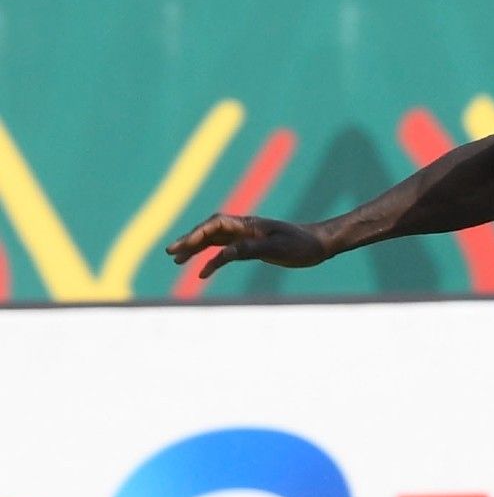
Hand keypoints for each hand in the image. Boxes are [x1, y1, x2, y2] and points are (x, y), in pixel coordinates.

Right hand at [165, 214, 332, 279]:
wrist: (319, 244)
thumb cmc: (301, 244)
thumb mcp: (277, 248)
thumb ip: (249, 249)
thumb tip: (223, 253)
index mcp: (249, 225)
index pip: (216, 225)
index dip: (197, 234)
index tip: (183, 247)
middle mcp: (244, 228)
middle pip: (210, 231)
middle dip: (190, 240)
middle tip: (171, 252)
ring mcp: (247, 237)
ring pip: (215, 240)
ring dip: (196, 248)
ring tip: (177, 260)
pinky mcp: (252, 247)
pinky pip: (226, 251)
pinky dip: (213, 259)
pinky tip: (203, 271)